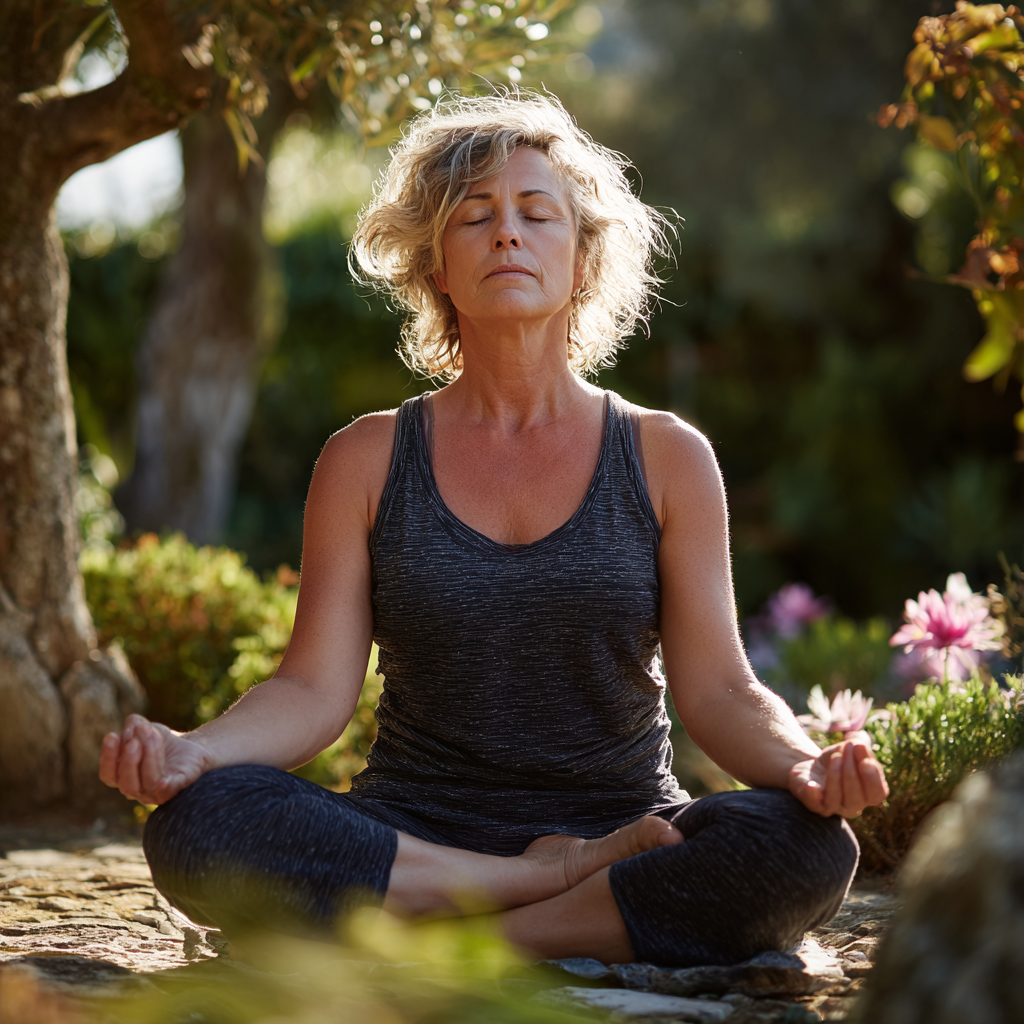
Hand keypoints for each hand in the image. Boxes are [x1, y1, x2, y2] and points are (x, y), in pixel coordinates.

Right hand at [99, 714, 215, 804]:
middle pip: (127, 783)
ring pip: (149, 781)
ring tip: (153, 735)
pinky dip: (165, 786)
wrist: (193, 746)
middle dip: (128, 760)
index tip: (112, 736)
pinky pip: (170, 790)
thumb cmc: (162, 741)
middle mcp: (139, 790)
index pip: (109, 775)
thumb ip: (134, 725)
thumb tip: (131, 727)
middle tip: (134, 740)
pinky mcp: (179, 786)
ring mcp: (159, 792)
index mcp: (125, 777)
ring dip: (149, 756)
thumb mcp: (145, 727)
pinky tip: (164, 781)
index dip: (108, 758)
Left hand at [788, 732, 888, 817]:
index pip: (877, 794)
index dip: (873, 777)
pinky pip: (813, 803)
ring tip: (836, 757)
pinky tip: (812, 785)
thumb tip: (860, 741)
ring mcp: (831, 807)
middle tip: (847, 749)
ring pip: (835, 799)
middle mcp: (852, 806)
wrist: (811, 767)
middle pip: (857, 798)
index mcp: (867, 795)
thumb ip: (860, 745)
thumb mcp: (850, 749)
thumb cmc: (837, 760)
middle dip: (852, 771)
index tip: (866, 759)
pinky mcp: (812, 803)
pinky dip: (813, 794)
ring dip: (836, 776)